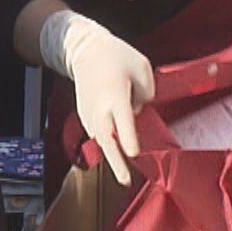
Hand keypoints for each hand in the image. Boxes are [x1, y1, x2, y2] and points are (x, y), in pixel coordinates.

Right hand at [42, 10, 153, 185]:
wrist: (85, 50)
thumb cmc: (116, 56)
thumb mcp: (142, 67)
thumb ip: (146, 93)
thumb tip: (139, 112)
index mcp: (115, 94)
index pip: (122, 120)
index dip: (128, 138)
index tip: (134, 153)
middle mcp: (99, 107)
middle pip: (106, 139)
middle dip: (115, 162)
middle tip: (124, 180)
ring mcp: (90, 112)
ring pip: (101, 140)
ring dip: (111, 155)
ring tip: (122, 173)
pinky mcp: (85, 114)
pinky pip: (97, 133)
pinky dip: (105, 142)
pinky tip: (114, 149)